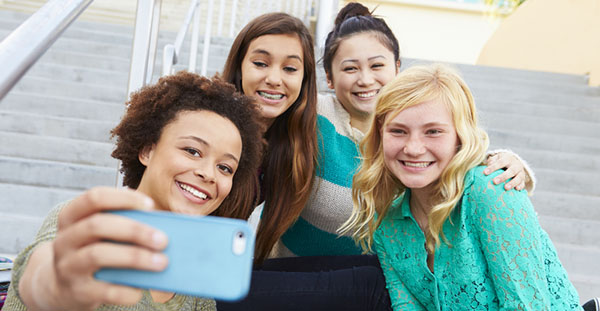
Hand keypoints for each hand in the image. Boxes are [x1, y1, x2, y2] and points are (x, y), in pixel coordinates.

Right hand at [19, 187, 168, 310]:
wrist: (64, 289)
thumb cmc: (94, 251)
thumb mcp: (100, 234)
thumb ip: (124, 224)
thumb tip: (162, 226)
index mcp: (72, 217)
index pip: (94, 197)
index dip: (123, 198)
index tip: (150, 205)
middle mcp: (65, 239)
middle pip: (97, 225)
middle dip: (134, 230)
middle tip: (163, 240)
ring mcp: (68, 266)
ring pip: (98, 255)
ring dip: (135, 257)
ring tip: (162, 262)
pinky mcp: (77, 291)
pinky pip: (104, 290)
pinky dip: (126, 289)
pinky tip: (142, 289)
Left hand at [484, 152, 528, 190]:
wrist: (514, 162)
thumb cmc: (501, 161)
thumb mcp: (497, 158)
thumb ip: (492, 161)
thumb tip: (487, 167)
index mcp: (508, 159)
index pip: (500, 162)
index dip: (493, 167)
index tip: (485, 172)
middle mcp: (516, 165)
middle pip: (511, 171)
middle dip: (503, 177)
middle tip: (494, 181)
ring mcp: (521, 173)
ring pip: (518, 178)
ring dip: (512, 183)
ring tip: (505, 188)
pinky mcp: (523, 180)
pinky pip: (523, 183)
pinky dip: (520, 186)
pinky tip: (516, 189)